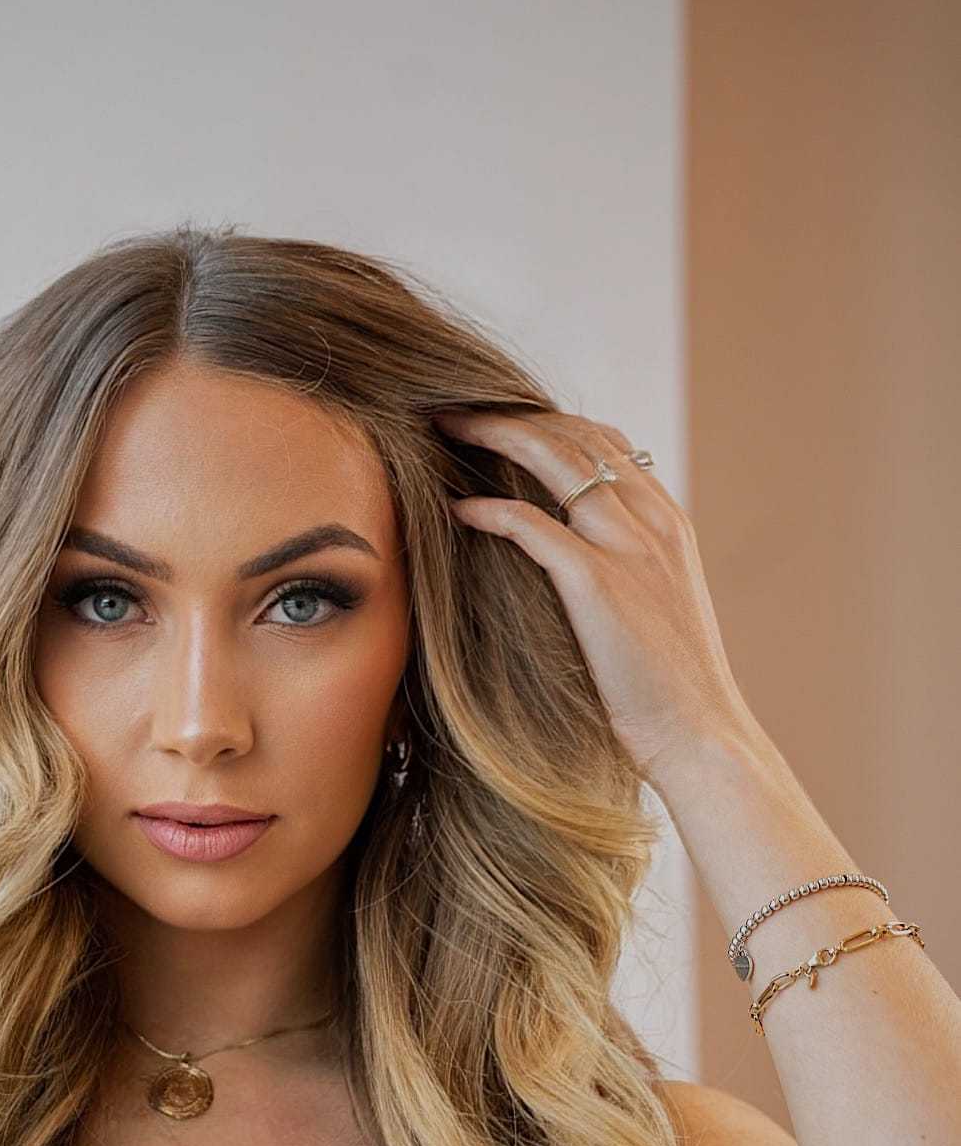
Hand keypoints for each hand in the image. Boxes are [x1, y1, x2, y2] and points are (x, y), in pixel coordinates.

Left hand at [431, 405, 753, 783]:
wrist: (701, 737)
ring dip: (493, 435)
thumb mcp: (657, 611)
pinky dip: (491, 511)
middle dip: (511, 413)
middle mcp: (652, 523)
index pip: (604, 442)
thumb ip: (626, 571)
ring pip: (555, 460)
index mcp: (668, 523)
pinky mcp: (599, 585)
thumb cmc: (669, 691)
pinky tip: (457, 508)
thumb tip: (573, 562)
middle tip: (454, 407)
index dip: (546, 421)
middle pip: (575, 437)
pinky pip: (532, 527)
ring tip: (444, 428)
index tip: (498, 417)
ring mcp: (629, 550)